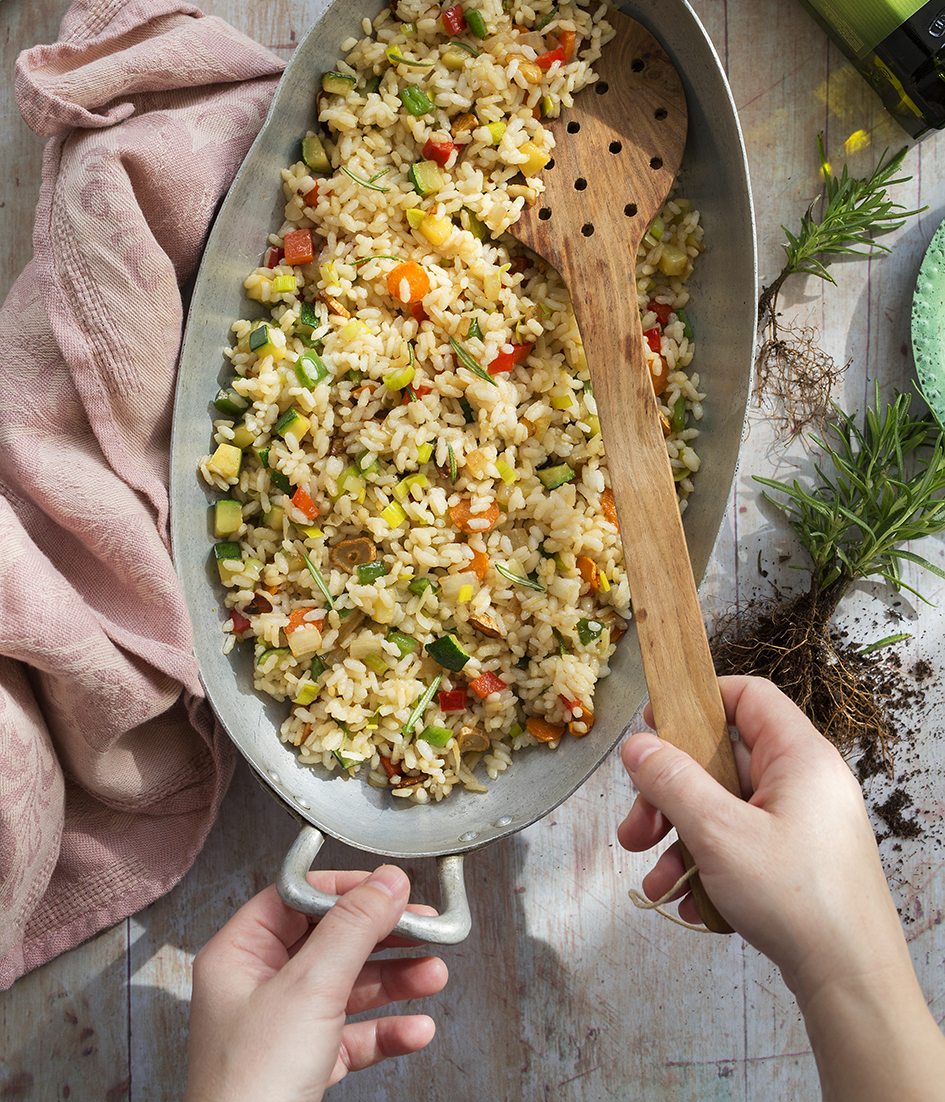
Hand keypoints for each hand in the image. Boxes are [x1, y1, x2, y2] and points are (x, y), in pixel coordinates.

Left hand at [183, 867, 447, 1101]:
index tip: (389, 887)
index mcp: (240, 955)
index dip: (345, 889)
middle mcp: (258, 987)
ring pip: (349, 987)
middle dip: (383, 938)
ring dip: (395, 981)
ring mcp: (282, 1028)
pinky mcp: (305, 1065)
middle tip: (423, 927)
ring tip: (432, 975)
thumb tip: (386, 882)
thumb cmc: (250, 1087)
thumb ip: (353, 929)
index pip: (296, 898)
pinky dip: (387, 1030)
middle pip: (331, 941)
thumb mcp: (310, 990)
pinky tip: (415, 1029)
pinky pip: (354, 1035)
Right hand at [617, 676, 944, 1101]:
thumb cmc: (797, 899)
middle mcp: (804, 782)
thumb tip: (637, 746)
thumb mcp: (719, 832)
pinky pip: (739, 845)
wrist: (851, 982)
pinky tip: (687, 901)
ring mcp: (802, 823)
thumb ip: (672, 782)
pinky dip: (707, 866)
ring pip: (724, 809)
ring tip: (652, 877)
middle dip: (669, 794)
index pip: (746, 696)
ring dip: (679, 838)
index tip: (653, 727)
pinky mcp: (796, 860)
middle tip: (636, 825)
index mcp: (799, 756)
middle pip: (721, 760)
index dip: (696, 702)